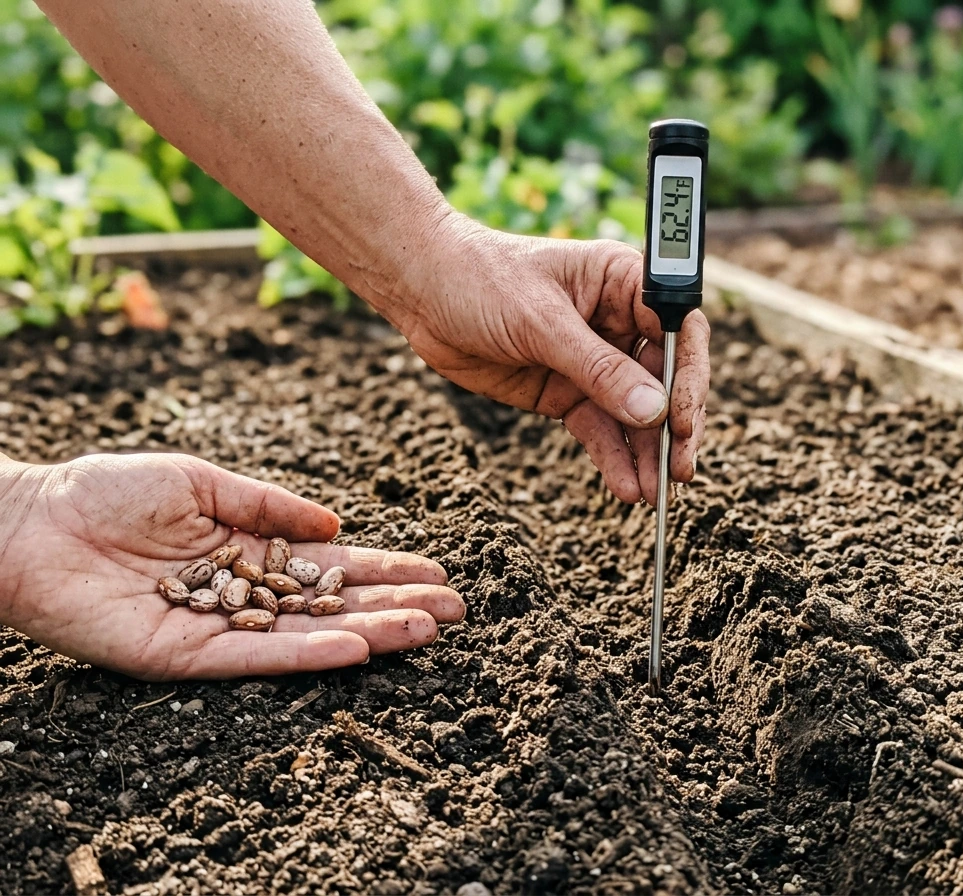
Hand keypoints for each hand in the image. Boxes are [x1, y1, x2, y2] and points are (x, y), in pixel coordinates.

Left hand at [0, 454, 463, 680]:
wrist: (32, 524)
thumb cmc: (107, 492)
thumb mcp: (201, 481)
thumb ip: (267, 504)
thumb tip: (334, 523)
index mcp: (250, 552)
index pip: (332, 567)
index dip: (385, 569)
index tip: (436, 572)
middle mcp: (244, 595)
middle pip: (333, 605)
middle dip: (395, 606)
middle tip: (455, 611)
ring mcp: (219, 629)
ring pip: (307, 637)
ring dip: (369, 634)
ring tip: (425, 629)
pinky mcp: (186, 657)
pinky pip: (256, 659)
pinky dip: (308, 656)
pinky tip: (356, 647)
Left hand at [390, 215, 709, 504]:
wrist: (422, 293)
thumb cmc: (482, 279)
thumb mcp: (540, 322)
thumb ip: (598, 369)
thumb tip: (653, 411)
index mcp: (624, 283)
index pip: (679, 329)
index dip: (689, 375)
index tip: (682, 418)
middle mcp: (619, 322)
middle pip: (665, 379)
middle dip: (673, 426)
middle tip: (679, 468)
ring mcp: (594, 360)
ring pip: (635, 412)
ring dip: (646, 452)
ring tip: (655, 494)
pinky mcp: (567, 391)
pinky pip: (600, 428)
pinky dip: (613, 458)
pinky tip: (626, 487)